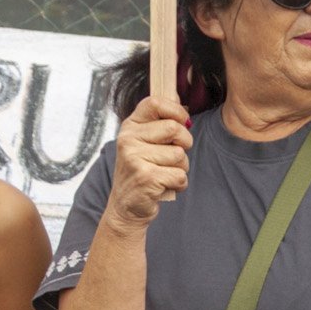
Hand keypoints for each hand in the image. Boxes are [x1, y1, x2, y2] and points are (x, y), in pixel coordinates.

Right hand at [108, 98, 191, 226]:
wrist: (126, 206)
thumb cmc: (142, 171)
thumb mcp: (144, 142)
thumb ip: (159, 123)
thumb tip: (181, 103)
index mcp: (130, 126)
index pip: (155, 103)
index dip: (176, 110)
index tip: (183, 122)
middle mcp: (128, 139)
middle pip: (174, 129)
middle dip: (184, 144)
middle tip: (175, 156)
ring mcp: (134, 158)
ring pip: (180, 155)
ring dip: (181, 168)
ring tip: (165, 174)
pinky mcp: (145, 178)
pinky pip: (180, 175)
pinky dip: (179, 184)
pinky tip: (165, 186)